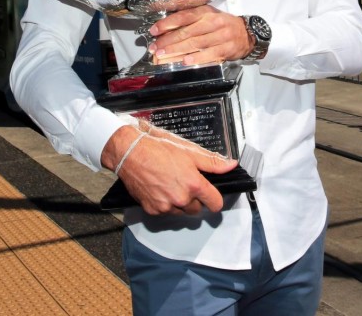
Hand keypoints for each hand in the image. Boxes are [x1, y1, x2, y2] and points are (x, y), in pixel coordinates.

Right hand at [108, 123, 237, 215]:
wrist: (130, 153)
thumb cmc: (158, 148)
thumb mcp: (189, 151)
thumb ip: (212, 162)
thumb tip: (231, 165)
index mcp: (193, 184)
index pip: (215, 203)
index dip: (215, 199)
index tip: (211, 195)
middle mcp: (181, 199)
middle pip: (197, 209)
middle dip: (195, 199)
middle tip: (186, 183)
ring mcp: (165, 206)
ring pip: (181, 212)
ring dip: (180, 203)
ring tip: (171, 184)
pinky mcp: (152, 210)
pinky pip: (165, 212)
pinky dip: (165, 204)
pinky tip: (160, 189)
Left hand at [147, 5, 251, 65]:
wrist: (247, 34)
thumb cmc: (224, 25)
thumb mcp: (208, 17)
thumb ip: (190, 22)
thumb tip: (166, 31)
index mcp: (206, 12)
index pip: (184, 16)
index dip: (167, 23)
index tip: (154, 30)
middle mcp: (213, 22)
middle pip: (187, 31)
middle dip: (168, 40)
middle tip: (155, 47)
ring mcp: (221, 36)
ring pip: (195, 43)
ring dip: (177, 50)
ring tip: (163, 55)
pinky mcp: (226, 49)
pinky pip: (209, 54)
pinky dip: (196, 58)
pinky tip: (185, 61)